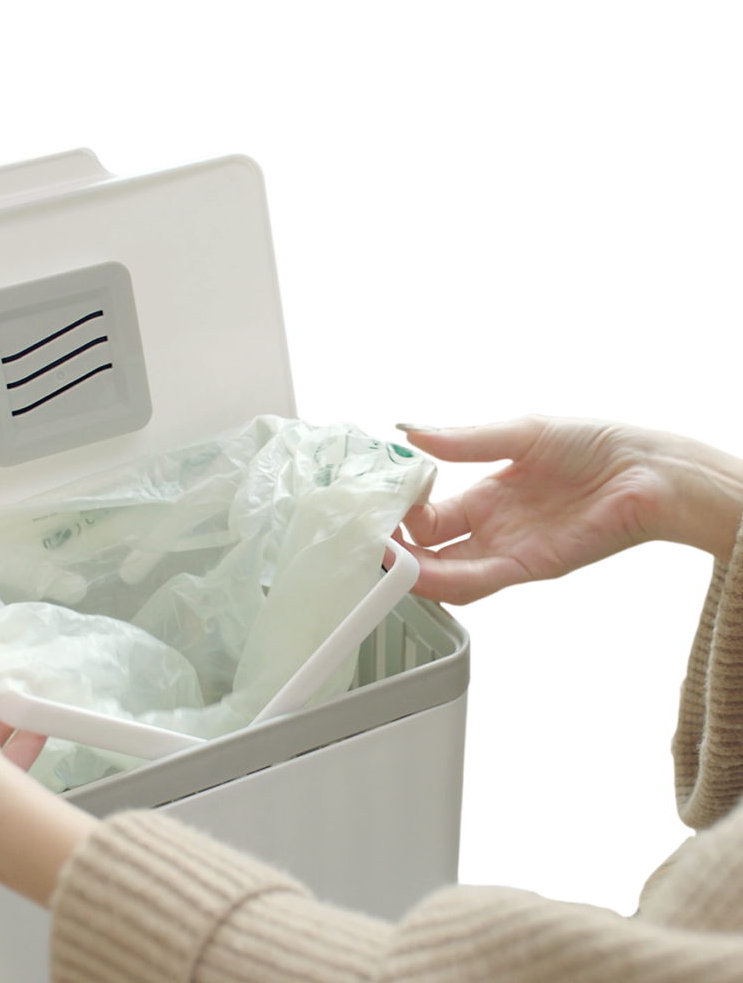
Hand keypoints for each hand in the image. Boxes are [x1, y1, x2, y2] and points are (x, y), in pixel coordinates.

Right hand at [385, 414, 742, 605]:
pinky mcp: (529, 568)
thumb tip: (411, 431)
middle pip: (433, 552)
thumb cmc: (595, 447)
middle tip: (366, 544)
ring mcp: (509, 552)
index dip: (403, 517)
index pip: (431, 519)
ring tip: (380, 562)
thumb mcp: (520, 435)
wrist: (648, 472)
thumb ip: (464, 441)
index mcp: (487, 499)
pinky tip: (416, 573)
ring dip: (413, 572)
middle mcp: (494, 531)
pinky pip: (477, 582)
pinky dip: (443, 581)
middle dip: (399, 552)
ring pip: (448, 574)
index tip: (379, 507)